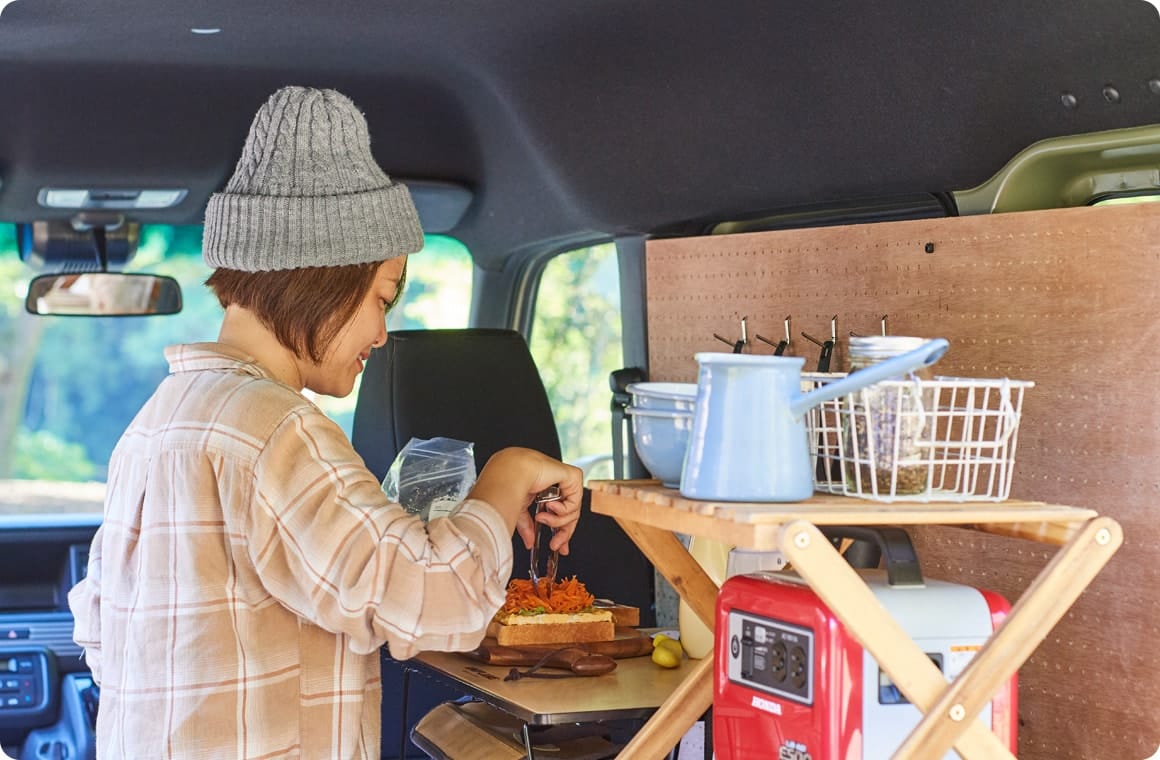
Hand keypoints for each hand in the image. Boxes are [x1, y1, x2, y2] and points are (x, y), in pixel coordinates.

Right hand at [467, 447, 582, 554]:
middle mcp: (557, 485)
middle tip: (556, 544)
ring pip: (573, 511)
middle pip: (570, 514)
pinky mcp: (573, 476)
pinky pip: (576, 500)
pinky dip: (564, 509)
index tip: (560, 546)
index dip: (561, 531)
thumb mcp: (519, 510)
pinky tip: (550, 506)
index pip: (561, 513)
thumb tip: (529, 542)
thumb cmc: (510, 482)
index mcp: (546, 490)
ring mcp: (566, 480)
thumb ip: (527, 526)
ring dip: (557, 520)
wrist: (512, 472)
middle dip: (564, 533)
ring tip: (542, 518)